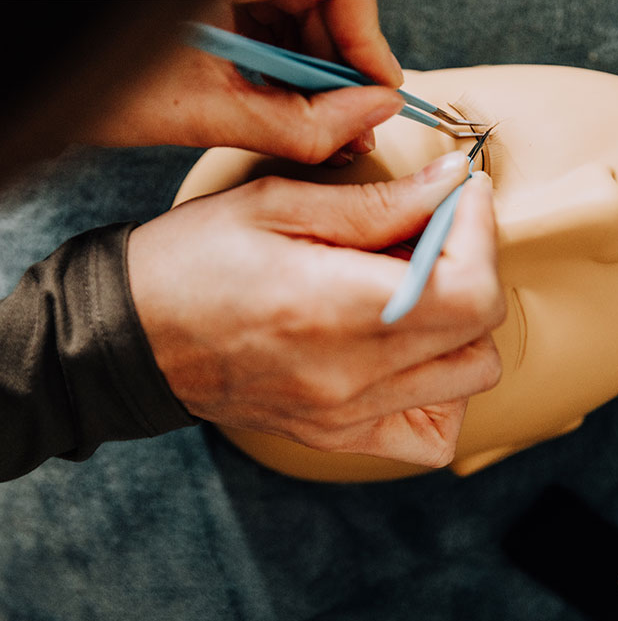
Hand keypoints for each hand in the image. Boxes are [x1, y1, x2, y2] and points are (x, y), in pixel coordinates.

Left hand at [84, 0, 404, 163]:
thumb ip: (296, 123)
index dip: (368, 39)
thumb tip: (370, 118)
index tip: (379, 91)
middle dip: (340, 65)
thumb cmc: (90, 84)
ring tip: (318, 124)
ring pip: (297, 8)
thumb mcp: (201, 111)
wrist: (36, 68)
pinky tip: (285, 100)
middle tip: (349, 123)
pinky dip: (282, 58)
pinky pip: (267, 12)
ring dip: (314, 68)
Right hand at [127, 152, 505, 466]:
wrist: (134, 339)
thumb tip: (451, 183)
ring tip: (419, 292)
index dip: (481, 235)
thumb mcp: (276, 207)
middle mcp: (350, 377)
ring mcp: (347, 417)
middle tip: (434, 235)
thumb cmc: (193, 261)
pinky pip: (431, 435)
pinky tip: (411, 356)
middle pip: (479, 335)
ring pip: (468, 382)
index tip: (463, 196)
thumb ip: (378, 204)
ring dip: (463, 328)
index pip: (469, 293)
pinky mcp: (339, 436)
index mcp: (333, 309)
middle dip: (474, 268)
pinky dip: (442, 393)